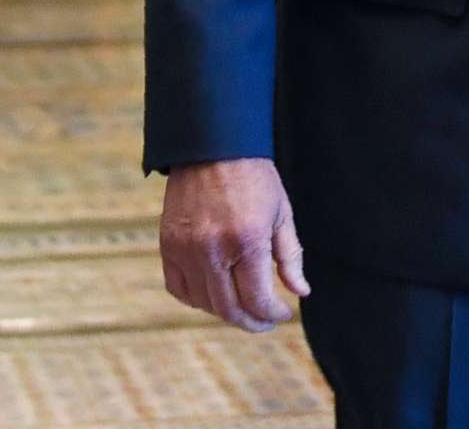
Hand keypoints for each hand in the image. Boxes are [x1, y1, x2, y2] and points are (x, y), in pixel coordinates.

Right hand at [158, 157, 309, 332]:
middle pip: (230, 310)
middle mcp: (213, 250)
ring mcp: (186, 249)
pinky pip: (178, 288)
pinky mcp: (168, 245)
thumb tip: (301, 293)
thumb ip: (290, 257)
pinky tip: (214, 293)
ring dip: (226, 311)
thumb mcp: (282, 213)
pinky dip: (197, 298)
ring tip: (243, 304)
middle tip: (265, 320)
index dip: (273, 314)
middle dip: (252, 322)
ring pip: (204, 303)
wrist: (212, 146)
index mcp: (247, 240)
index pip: (257, 300)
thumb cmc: (254, 177)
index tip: (283, 313)